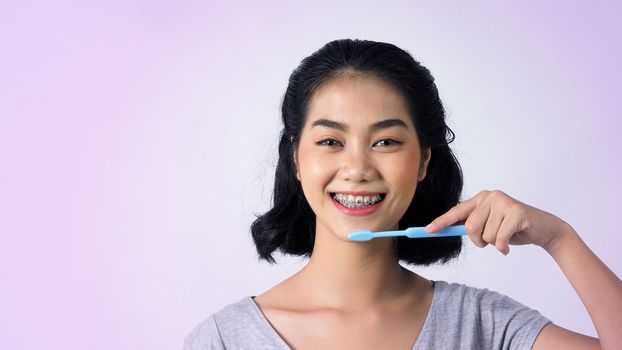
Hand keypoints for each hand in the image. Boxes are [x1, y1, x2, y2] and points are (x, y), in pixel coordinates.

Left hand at [424, 190, 571, 254]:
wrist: (542, 229)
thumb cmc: (512, 229)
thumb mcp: (488, 226)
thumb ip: (470, 225)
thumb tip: (445, 230)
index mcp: (480, 199)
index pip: (456, 212)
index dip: (441, 222)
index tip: (427, 230)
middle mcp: (490, 196)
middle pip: (470, 228)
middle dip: (479, 241)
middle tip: (491, 242)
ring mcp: (503, 202)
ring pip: (485, 235)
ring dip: (494, 244)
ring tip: (505, 238)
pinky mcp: (516, 212)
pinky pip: (499, 239)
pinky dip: (503, 247)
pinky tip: (511, 244)